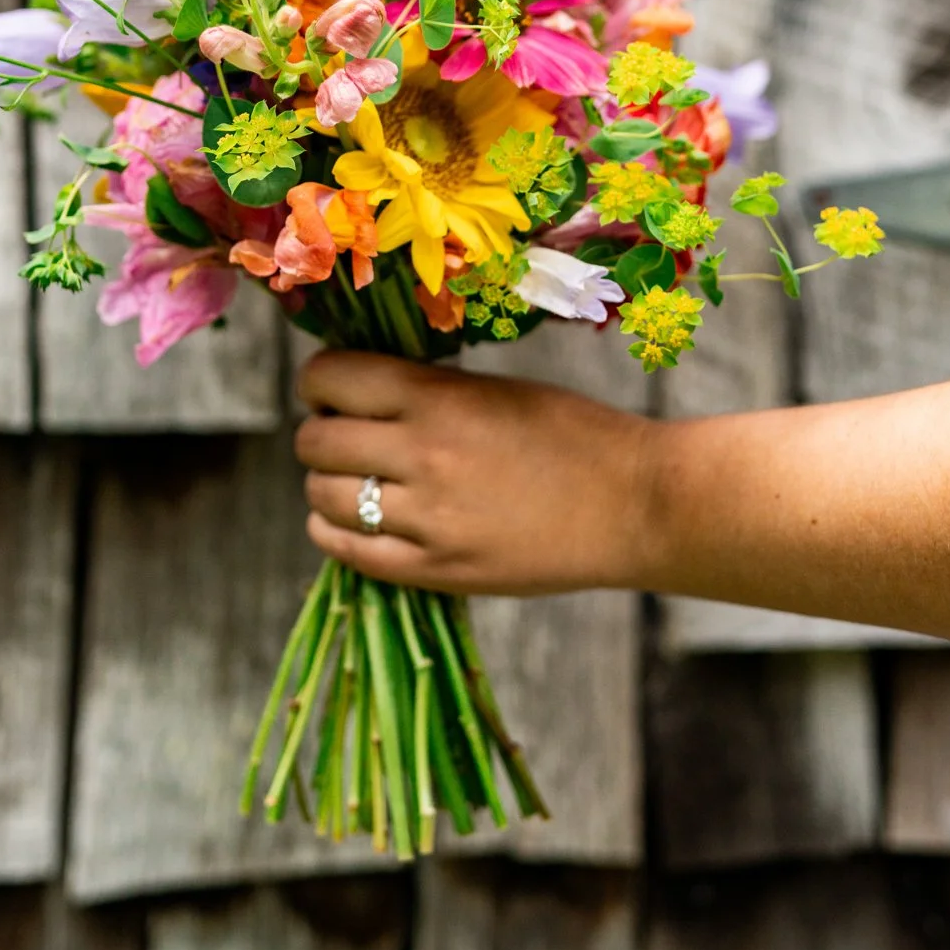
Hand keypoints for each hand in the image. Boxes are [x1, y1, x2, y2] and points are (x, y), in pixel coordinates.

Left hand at [295, 350, 650, 595]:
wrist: (635, 504)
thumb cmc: (575, 433)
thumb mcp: (496, 389)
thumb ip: (426, 392)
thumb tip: (359, 392)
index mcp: (438, 398)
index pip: (329, 379)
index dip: (321, 382)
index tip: (333, 390)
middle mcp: (421, 455)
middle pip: (314, 442)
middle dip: (321, 432)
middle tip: (346, 435)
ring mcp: (425, 519)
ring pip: (321, 497)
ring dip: (327, 484)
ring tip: (356, 480)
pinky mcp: (435, 570)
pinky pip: (347, 552)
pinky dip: (335, 532)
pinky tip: (355, 521)